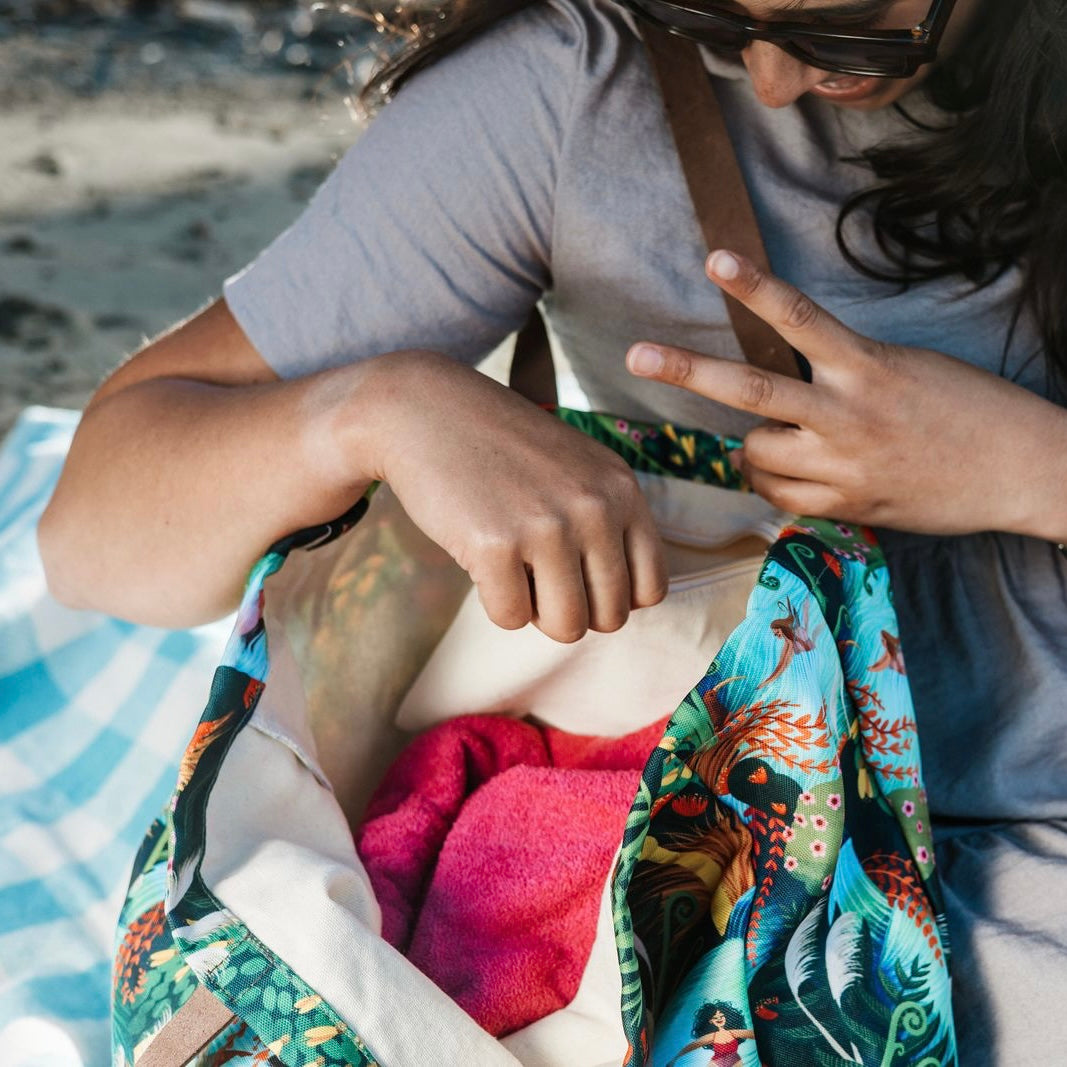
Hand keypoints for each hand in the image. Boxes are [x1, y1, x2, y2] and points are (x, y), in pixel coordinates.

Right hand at [356, 351, 667, 641]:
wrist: (426, 410)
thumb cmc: (502, 446)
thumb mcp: (578, 468)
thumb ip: (608, 522)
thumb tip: (621, 607)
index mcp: (622, 491)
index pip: (649, 589)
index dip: (610, 597)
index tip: (577, 575)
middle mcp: (595, 508)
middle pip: (609, 617)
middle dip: (570, 609)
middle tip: (536, 573)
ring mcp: (546, 527)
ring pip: (566, 627)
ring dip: (535, 611)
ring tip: (514, 569)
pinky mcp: (494, 546)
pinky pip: (511, 618)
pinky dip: (494, 602)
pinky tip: (482, 559)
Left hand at [626, 250, 1066, 538]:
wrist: (1021, 471)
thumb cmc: (967, 410)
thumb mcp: (905, 369)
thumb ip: (842, 373)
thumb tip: (783, 390)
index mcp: (868, 367)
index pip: (800, 317)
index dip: (754, 285)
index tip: (714, 257)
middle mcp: (848, 415)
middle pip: (750, 391)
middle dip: (686, 370)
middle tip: (636, 355)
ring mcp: (843, 466)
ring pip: (754, 454)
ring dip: (751, 446)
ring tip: (779, 440)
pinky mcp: (846, 506)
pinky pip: (776, 496)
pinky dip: (770, 483)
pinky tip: (792, 474)